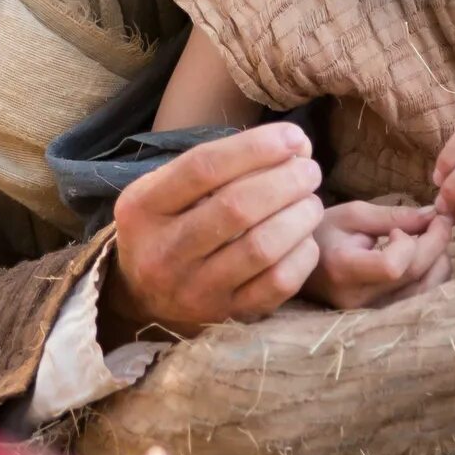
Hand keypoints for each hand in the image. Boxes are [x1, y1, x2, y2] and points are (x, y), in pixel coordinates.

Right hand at [104, 123, 325, 336]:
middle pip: (237, 208)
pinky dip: (302, 255)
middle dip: (286, 181)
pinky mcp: (224, 316)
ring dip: (300, 216)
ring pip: (261, 248)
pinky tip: (305, 239)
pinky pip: (277, 285)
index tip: (292, 138)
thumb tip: (291, 144)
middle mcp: (163, 252)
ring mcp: (194, 290)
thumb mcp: (162, 190)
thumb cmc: (165, 227)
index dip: (255, 148)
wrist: (142, 298)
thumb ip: (215, 164)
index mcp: (142, 209)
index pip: (203, 168)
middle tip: (309, 170)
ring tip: (311, 201)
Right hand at [304, 202, 451, 309]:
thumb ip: (393, 215)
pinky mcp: (382, 317)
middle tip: (438, 220)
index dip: (407, 243)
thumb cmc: (324, 234)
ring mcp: (372, 313)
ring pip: (427, 291)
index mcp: (344, 269)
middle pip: (415, 275)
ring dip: (439, 260)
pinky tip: (426, 258)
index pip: (392, 266)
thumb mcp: (352, 215)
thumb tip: (433, 216)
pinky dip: (433, 275)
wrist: (301, 266)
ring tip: (431, 239)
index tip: (397, 229)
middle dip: (437, 242)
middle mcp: (358, 298)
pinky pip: (422, 299)